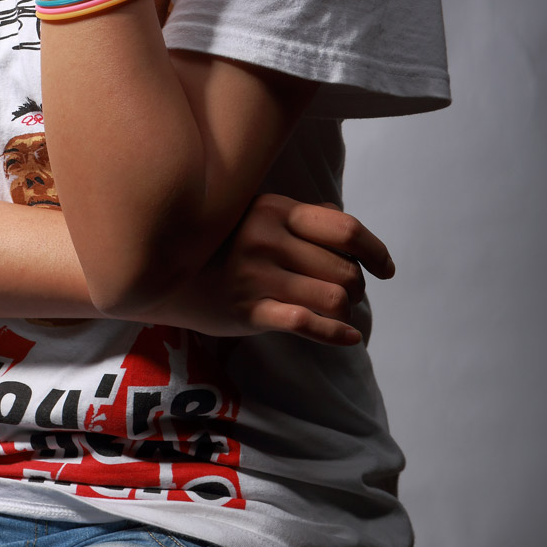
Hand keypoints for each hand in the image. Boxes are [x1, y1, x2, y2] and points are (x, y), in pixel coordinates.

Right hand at [146, 193, 394, 344]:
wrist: (160, 273)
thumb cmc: (219, 245)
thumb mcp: (255, 217)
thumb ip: (299, 218)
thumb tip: (345, 226)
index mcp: (274, 208)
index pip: (344, 229)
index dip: (375, 250)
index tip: (386, 268)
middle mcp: (267, 238)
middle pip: (344, 268)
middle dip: (356, 286)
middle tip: (348, 294)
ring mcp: (257, 274)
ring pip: (333, 296)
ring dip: (345, 309)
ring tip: (338, 311)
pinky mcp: (249, 310)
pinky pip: (306, 323)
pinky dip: (336, 333)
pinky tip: (349, 338)